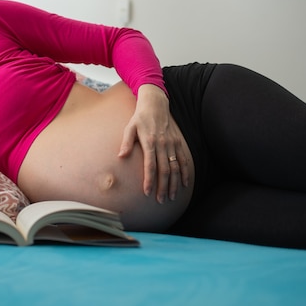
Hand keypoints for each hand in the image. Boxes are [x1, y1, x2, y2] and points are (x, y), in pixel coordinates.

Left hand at [118, 84, 190, 202]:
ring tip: (172, 196)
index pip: (150, 165)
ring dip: (175, 183)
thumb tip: (120, 156)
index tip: (147, 192)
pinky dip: (184, 172)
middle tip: (161, 200)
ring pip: (175, 167)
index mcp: (149, 142)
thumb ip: (126, 142)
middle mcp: (162, 144)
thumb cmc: (139, 118)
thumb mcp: (129, 128)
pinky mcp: (178, 142)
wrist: (155, 104)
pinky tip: (184, 183)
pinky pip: (183, 159)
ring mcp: (172, 144)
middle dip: (163, 187)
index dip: (149, 180)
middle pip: (164, 170)